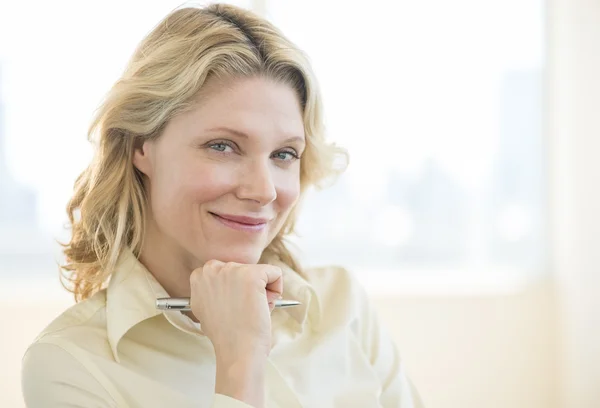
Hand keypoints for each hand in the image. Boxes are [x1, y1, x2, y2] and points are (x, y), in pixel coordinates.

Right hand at [189, 261, 282, 406]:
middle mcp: (212, 269)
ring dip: (262, 291)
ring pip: (259, 272)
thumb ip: (213, 290)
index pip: (227, 272)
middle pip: (243, 270)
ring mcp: (231, 270)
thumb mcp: (207, 308)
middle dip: (248, 290)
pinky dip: (277, 289)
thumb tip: (229, 284)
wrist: (237, 352)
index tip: (232, 307)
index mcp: (199, 276)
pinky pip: (275, 273)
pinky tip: (264, 306)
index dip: (234, 291)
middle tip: (242, 311)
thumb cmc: (226, 335)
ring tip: (251, 311)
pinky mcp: (251, 275)